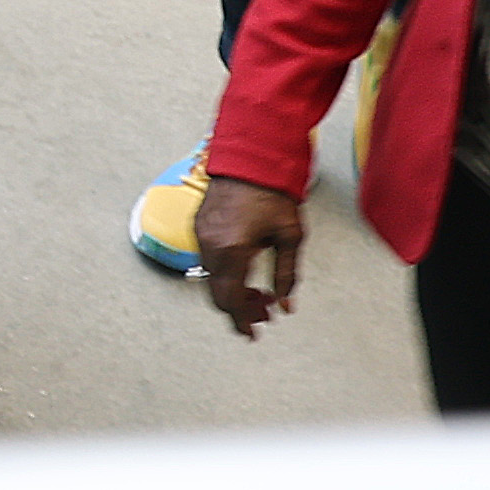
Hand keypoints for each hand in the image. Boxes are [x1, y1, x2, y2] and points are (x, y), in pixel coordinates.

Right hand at [190, 174, 308, 335]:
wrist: (250, 155)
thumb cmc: (273, 193)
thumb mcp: (289, 236)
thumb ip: (286, 275)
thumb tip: (286, 306)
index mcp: (233, 251)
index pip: (232, 300)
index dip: (243, 321)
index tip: (253, 334)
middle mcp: (211, 246)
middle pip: (217, 295)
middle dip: (239, 310)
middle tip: (264, 314)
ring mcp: (201, 235)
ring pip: (212, 279)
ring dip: (233, 291)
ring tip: (260, 293)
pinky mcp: (199, 226)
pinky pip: (208, 261)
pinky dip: (225, 273)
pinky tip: (245, 271)